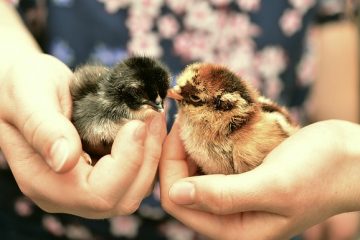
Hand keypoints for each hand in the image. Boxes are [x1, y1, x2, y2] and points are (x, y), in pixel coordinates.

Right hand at [0, 54, 166, 217]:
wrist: (26, 88)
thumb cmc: (22, 86)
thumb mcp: (28, 95)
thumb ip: (43, 127)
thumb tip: (65, 161)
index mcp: (43, 182)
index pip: (98, 193)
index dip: (126, 163)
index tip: (136, 124)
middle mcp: (66, 194)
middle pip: (123, 198)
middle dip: (146, 157)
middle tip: (154, 116)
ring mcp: (85, 188)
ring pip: (134, 189)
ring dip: (152, 155)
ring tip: (154, 118)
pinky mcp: (100, 176)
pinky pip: (135, 177)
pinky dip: (149, 153)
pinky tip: (149, 127)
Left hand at [160, 120, 359, 239]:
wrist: (353, 157)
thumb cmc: (321, 173)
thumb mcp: (273, 186)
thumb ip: (223, 196)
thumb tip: (175, 195)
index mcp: (235, 228)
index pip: (177, 201)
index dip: (168, 166)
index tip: (174, 129)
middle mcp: (231, 215)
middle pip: (181, 186)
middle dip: (175, 153)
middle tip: (181, 119)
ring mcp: (236, 194)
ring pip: (195, 171)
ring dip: (189, 145)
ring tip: (191, 119)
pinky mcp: (243, 175)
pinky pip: (212, 161)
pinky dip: (206, 142)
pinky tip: (208, 125)